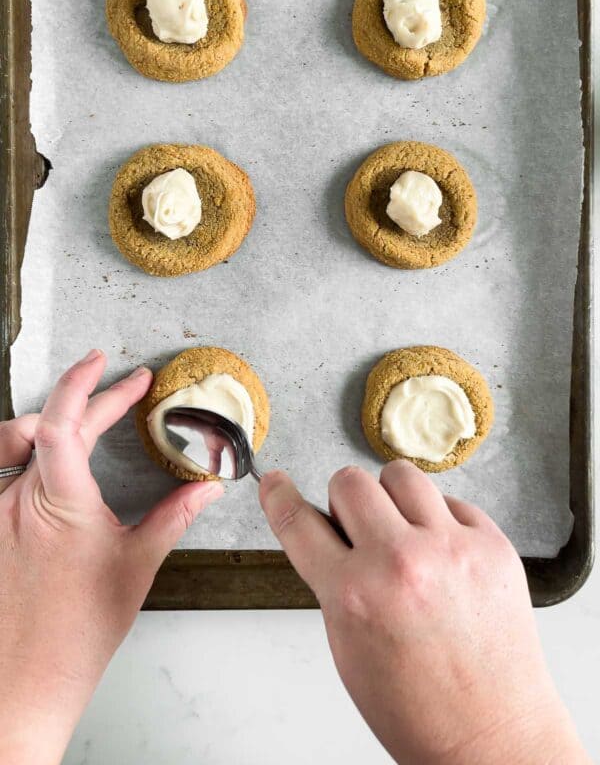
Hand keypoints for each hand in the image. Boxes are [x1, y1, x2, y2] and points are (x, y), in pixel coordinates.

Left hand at [0, 350, 222, 764]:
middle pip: (48, 425)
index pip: (62, 424)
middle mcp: (19, 502)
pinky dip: (22, 448)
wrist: (25, 680)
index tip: (110, 365)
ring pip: (16, 443)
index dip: (85, 384)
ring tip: (79, 418)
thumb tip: (206, 488)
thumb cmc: (76, 634)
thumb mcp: (135, 567)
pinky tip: (37, 451)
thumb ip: (173, 517)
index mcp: (61, 506)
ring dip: (48, 421)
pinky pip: (1, 469)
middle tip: (125, 391)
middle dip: (91, 399)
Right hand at [260, 463, 589, 764]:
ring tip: (403, 532)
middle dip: (346, 503)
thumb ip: (334, 580)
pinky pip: (452, 500)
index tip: (276, 482)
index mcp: (353, 594)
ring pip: (401, 475)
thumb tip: (330, 528)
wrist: (489, 735)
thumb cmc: (416, 706)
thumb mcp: (348, 645)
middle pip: (349, 481)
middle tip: (360, 530)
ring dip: (392, 498)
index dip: (278, 497)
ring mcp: (451, 549)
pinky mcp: (491, 545)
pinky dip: (440, 521)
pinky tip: (444, 557)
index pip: (299, 522)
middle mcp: (400, 562)